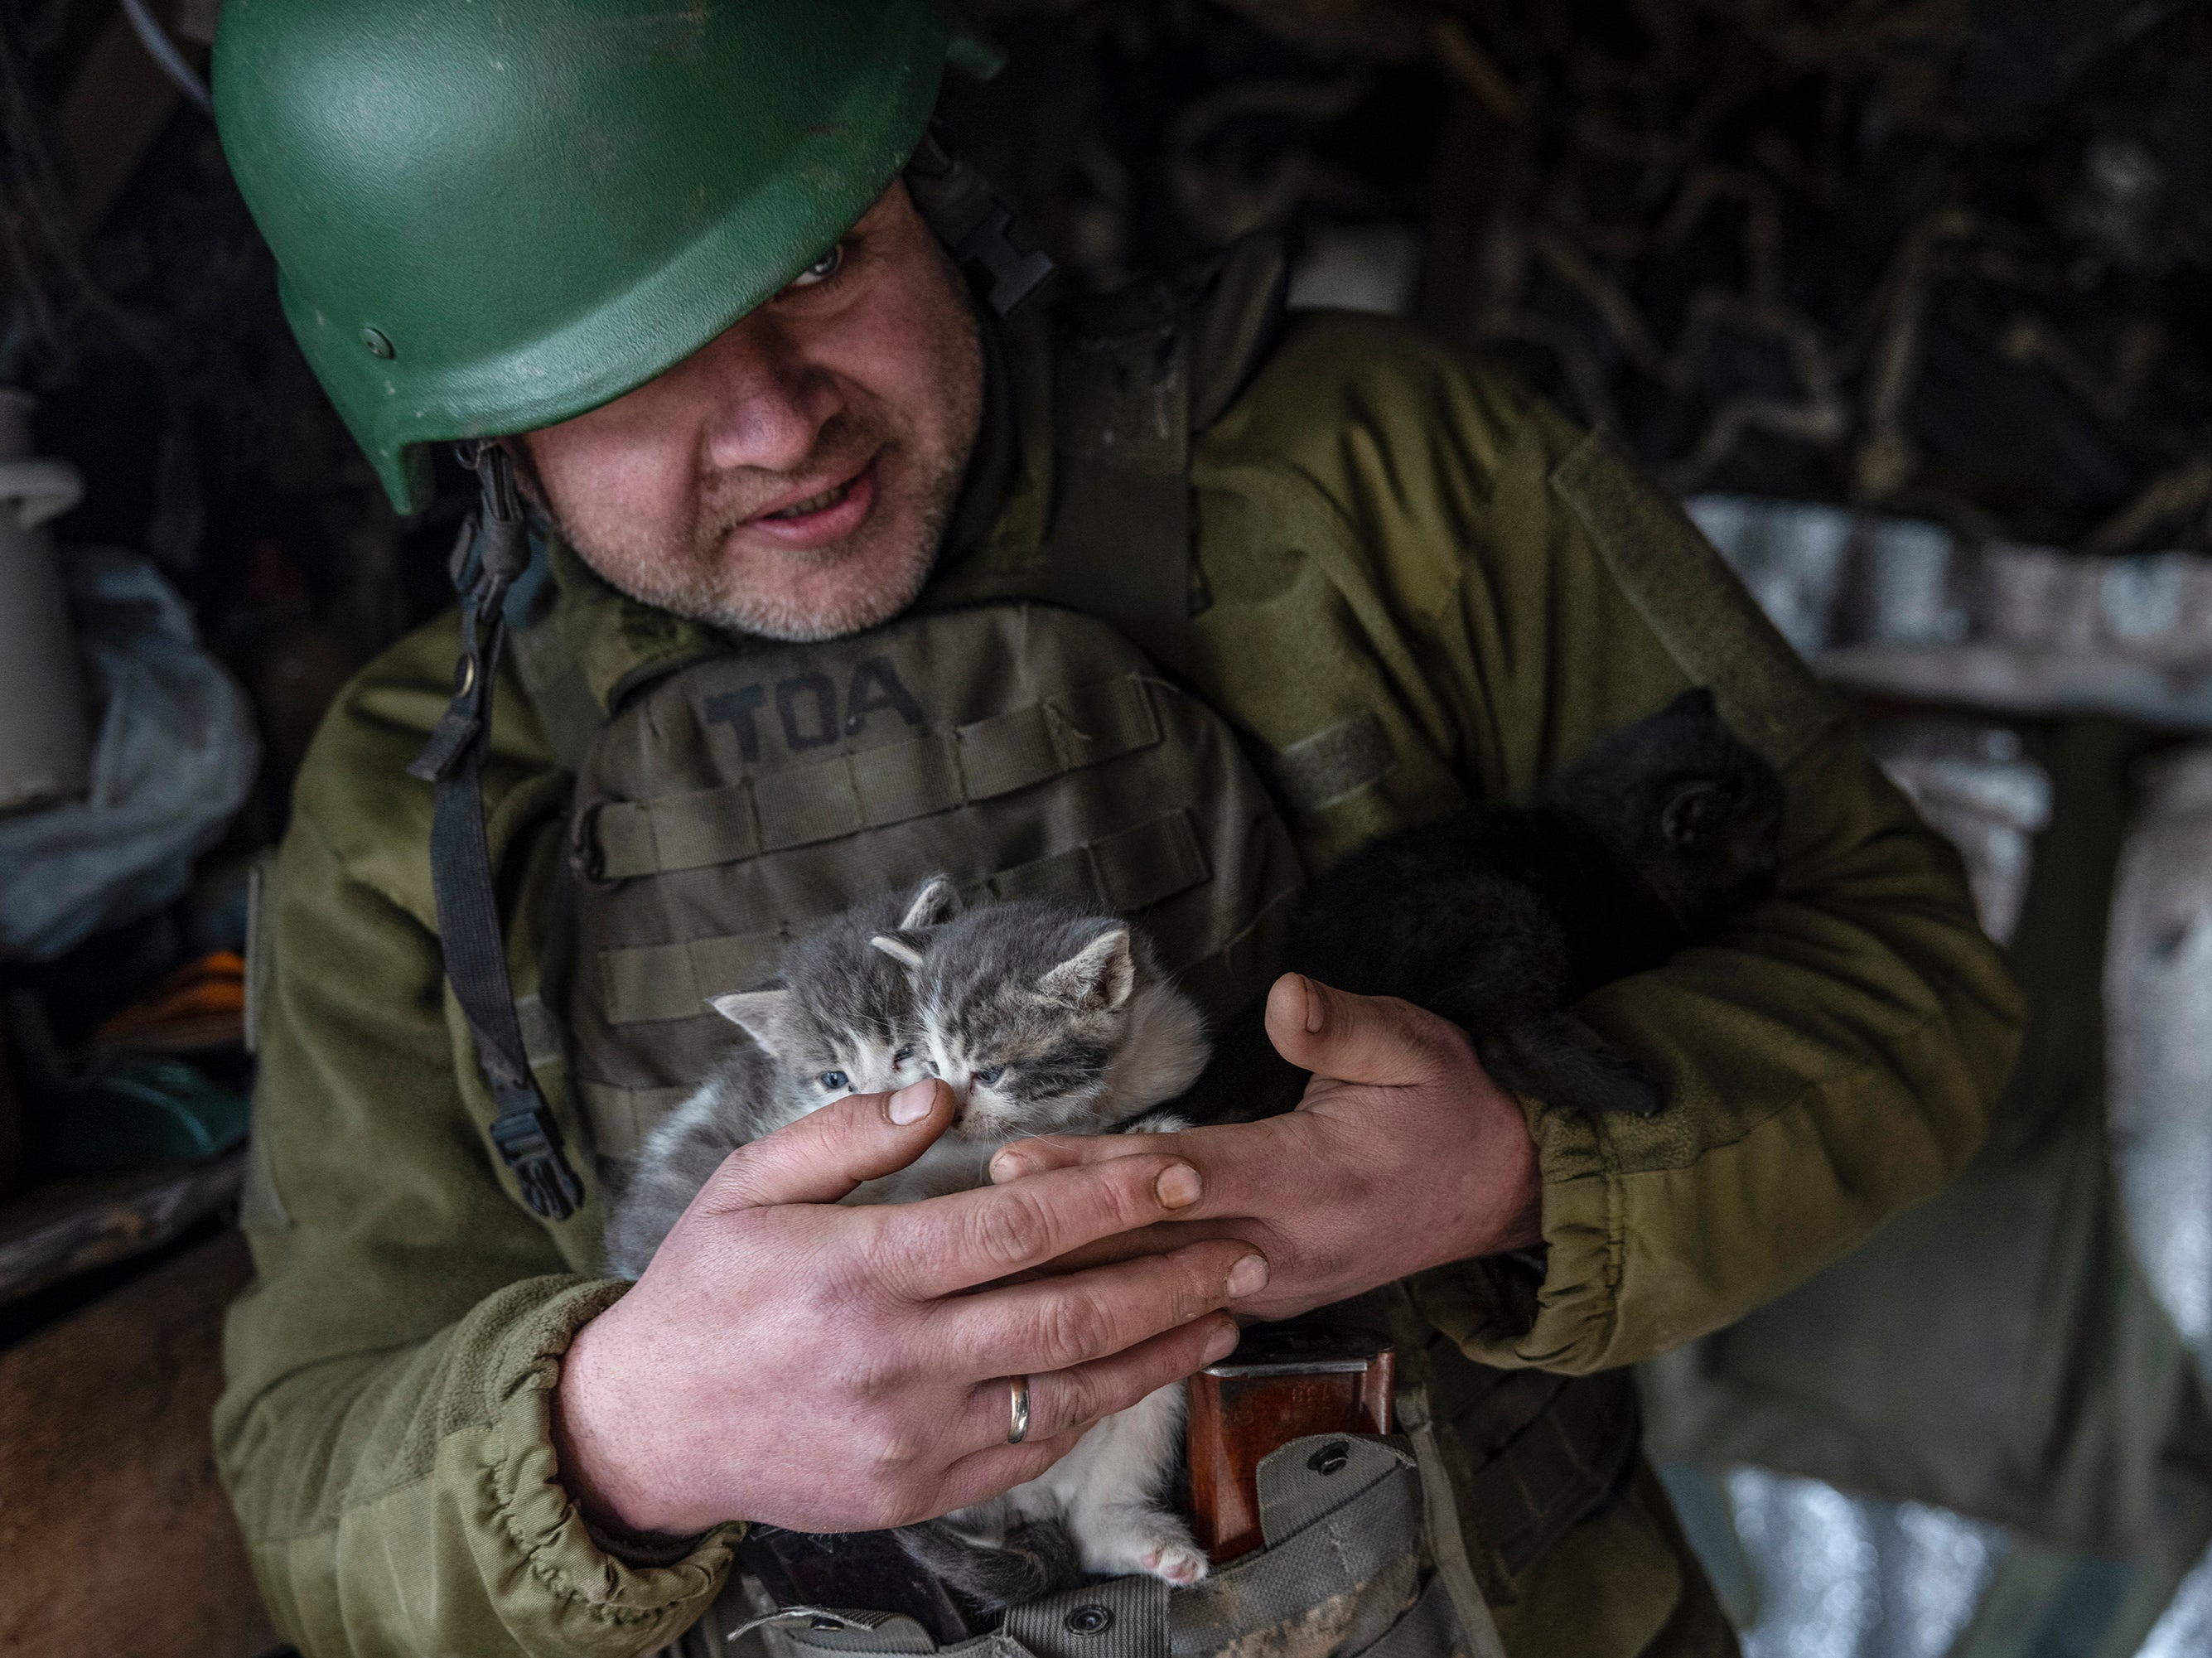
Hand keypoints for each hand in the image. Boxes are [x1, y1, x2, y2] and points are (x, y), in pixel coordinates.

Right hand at [552, 1080, 1265, 1539]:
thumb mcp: (750, 1185)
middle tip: (1243, 1248)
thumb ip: (850, 1134)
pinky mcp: (917, 1493)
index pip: (1018, 1225)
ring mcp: (913, 1436)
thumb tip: (947, 1094)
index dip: (1112, 1195)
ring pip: (1069, 1391)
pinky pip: (1029, 1453)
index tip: (1180, 1170)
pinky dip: (1094, 1411)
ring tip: (1226, 1317)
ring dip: (1161, 1352)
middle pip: (1070, 1312)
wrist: (644, 1430)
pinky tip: (1140, 1377)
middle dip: (1173, 1277)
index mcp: (862, 1272)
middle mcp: (898, 1359)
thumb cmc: (701, 1294)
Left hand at [987, 975, 1540, 1322]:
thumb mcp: (1414, 1045)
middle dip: (1059, 1231)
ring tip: (989, 1262)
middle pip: (1151, 1244)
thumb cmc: (1450, 1108)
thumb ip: (1343, 1026)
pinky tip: (1061, 1300)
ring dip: (1078, 1275)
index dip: (1104, 1172)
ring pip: (1159, 1285)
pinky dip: (1122, 1302)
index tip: (1026, 1160)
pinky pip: (1183, 1303)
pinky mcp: (1271, 1298)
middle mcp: (1284, 1246)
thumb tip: (1285, 995)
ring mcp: (1276, 1284)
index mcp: (1311, 1178)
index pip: (1187, 1177)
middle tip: (972, 1217)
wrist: (1503, 1191)